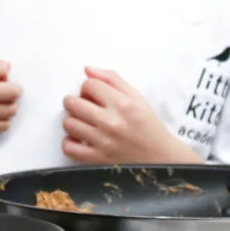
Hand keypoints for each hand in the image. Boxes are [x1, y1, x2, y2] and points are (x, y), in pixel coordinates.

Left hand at [61, 67, 201, 164]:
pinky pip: (69, 148)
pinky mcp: (97, 160)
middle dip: (74, 101)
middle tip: (83, 106)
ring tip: (83, 123)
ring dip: (72, 121)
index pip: (89, 84)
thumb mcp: (137, 97)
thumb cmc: (149, 126)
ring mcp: (103, 143)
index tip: (93, 94)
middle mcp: (111, 123)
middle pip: (72, 103)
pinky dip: (70, 142)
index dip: (88, 87)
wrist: (160, 158)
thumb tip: (88, 70)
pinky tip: (80, 139)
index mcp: (122, 104)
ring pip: (68, 124)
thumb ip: (112, 80)